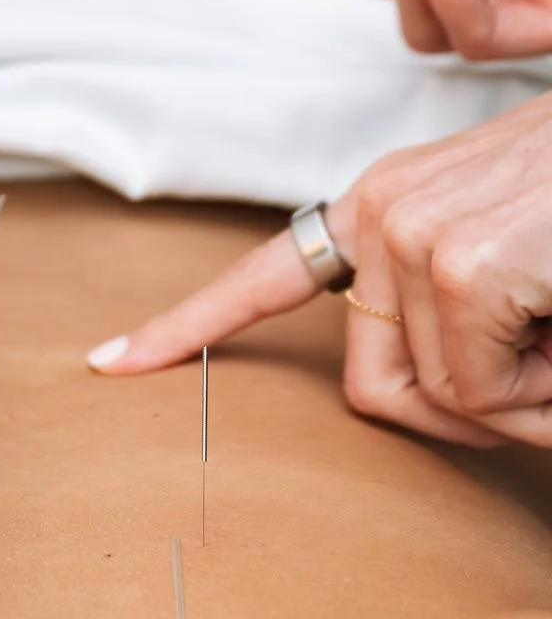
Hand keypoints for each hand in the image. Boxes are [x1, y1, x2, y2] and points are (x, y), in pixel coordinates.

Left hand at [87, 95, 551, 448]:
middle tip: (548, 362)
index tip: (110, 363)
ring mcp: (415, 235)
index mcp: (387, 207)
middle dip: (471, 411)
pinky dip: (547, 398)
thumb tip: (404, 397)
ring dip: (526, 402)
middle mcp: (383, 212)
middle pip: (373, 395)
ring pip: (438, 404)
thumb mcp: (506, 252)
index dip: (190, 325)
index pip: (271, 274)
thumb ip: (445, 311)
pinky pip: (481, 397)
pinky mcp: (462, 266)